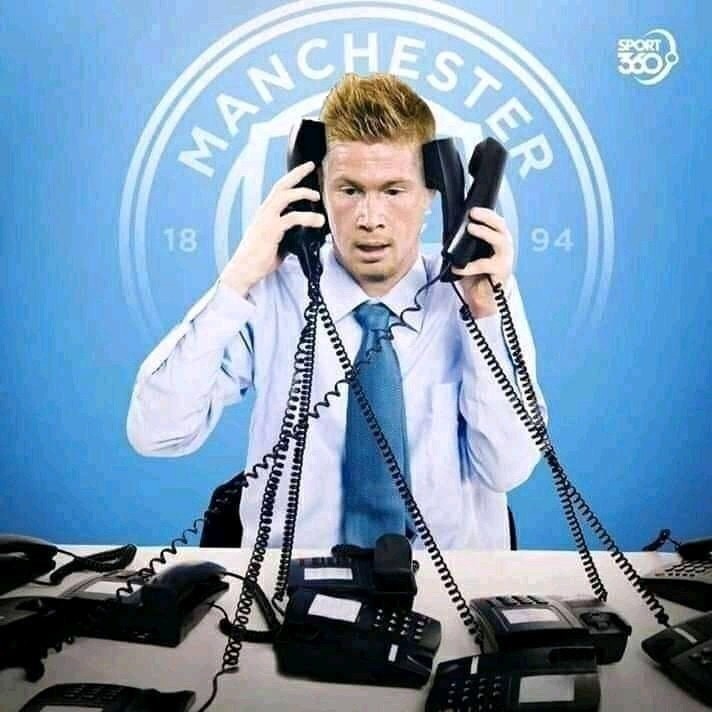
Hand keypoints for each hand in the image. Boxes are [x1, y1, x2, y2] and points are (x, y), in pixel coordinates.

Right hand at [219, 161, 324, 295]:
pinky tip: (317, 221)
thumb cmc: (259, 259)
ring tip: (317, 196)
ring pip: (285, 196)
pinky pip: (291, 218)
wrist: (244, 270)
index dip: (292, 178)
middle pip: (281, 186)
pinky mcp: (271, 230)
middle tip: (311, 166)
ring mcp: (267, 220)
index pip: (279, 190)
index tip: (305, 170)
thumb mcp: (278, 242)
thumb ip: (290, 234)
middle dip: (296, 173)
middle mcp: (264, 212)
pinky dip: (307, 217)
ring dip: (303, 192)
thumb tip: (307, 234)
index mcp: (266, 213)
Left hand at [450, 207, 513, 317]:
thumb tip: (449, 230)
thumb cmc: (478, 275)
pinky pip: (485, 265)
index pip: (496, 221)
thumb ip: (464, 243)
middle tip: (473, 213)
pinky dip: (470, 266)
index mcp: (497, 239)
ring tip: (471, 229)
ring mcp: (504, 258)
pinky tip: (458, 267)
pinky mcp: (501, 272)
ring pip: (500, 241)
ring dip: (485, 233)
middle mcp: (504, 247)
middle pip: (501, 226)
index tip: (473, 208)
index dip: (487, 213)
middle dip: (488, 217)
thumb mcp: (469, 255)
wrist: (483, 298)